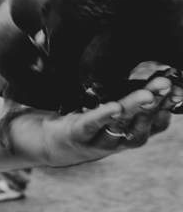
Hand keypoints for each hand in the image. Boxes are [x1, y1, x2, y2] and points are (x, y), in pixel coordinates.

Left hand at [16, 72, 174, 166]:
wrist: (43, 141)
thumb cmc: (80, 119)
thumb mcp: (109, 104)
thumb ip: (131, 91)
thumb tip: (157, 70)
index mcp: (130, 131)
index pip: (156, 121)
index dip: (168, 106)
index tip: (178, 88)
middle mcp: (119, 140)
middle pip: (141, 123)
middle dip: (156, 104)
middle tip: (166, 86)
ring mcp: (97, 141)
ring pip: (119, 126)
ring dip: (133, 108)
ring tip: (147, 94)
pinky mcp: (74, 137)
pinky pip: (90, 127)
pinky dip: (102, 117)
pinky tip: (113, 107)